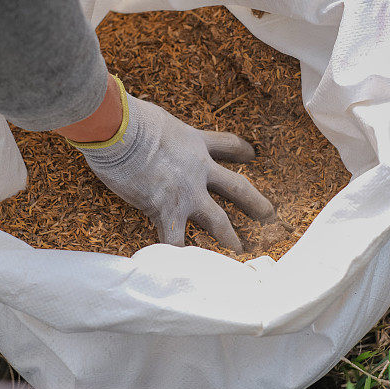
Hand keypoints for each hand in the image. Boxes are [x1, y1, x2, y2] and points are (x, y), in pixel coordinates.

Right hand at [66, 77, 276, 252]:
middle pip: (237, 187)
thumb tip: (140, 124)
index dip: (241, 151)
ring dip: (230, 238)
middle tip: (269, 215)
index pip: (226, 146)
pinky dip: (179, 257)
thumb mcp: (155, 117)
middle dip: (255, 202)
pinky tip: (183, 271)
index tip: (251, 154)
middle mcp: (199, 169)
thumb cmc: (129, 116)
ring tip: (239, 252)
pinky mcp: (166, 209)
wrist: (120, 131)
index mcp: (196, 143)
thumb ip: (157, 128)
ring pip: (218, 220)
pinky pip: (175, 240)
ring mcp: (186, 192)